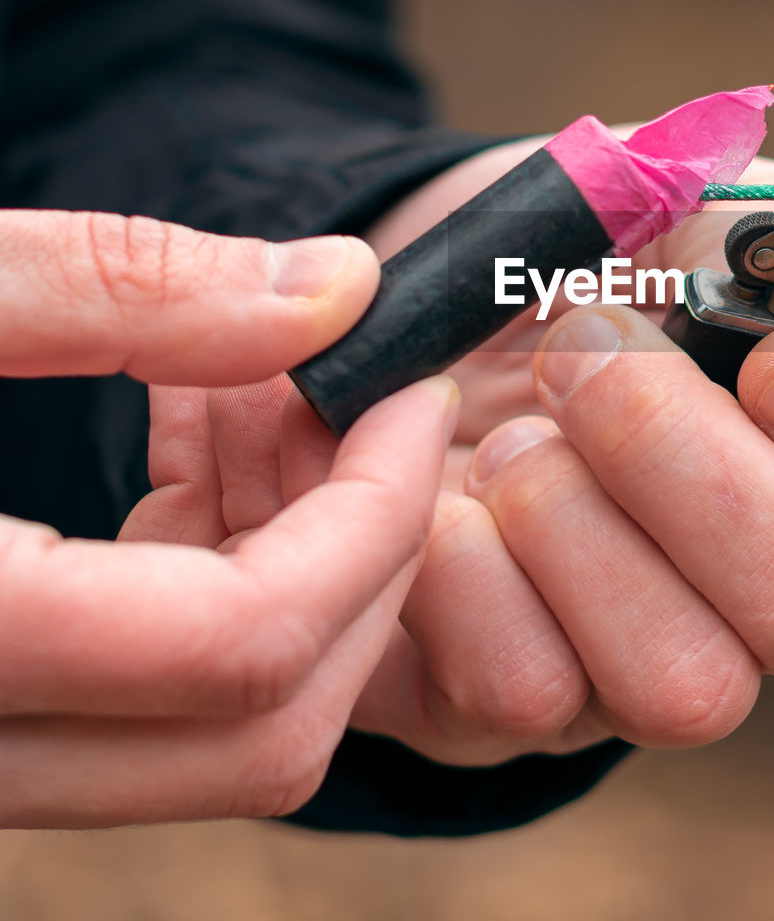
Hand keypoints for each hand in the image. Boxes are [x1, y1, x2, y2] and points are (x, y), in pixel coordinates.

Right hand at [0, 210, 456, 827]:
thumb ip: (128, 286)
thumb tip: (339, 289)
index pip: (253, 643)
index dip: (376, 512)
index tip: (406, 385)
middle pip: (271, 721)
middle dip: (362, 550)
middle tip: (358, 395)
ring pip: (230, 725)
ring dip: (307, 561)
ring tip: (270, 400)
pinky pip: (165, 693)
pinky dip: (231, 573)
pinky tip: (202, 446)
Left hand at [353, 142, 773, 764]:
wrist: (433, 310)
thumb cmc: (586, 259)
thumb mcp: (688, 208)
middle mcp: (773, 602)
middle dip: (687, 459)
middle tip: (591, 346)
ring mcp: (654, 670)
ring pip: (683, 685)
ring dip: (573, 513)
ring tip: (517, 431)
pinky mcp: (523, 709)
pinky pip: (522, 688)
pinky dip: (470, 564)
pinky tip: (452, 495)